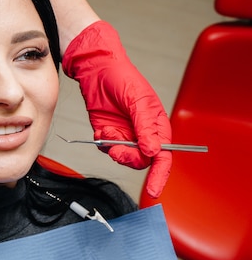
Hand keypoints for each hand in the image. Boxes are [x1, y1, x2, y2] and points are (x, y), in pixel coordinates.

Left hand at [62, 21, 171, 197]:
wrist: (95, 70)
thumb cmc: (122, 78)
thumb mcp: (137, 100)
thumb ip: (145, 127)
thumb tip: (152, 151)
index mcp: (157, 126)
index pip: (163, 156)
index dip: (159, 175)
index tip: (153, 190)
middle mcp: (142, 133)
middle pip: (141, 160)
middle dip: (128, 158)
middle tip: (116, 149)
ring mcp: (125, 135)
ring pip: (122, 157)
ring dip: (113, 149)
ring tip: (107, 133)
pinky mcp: (108, 134)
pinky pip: (106, 148)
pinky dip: (102, 142)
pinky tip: (101, 129)